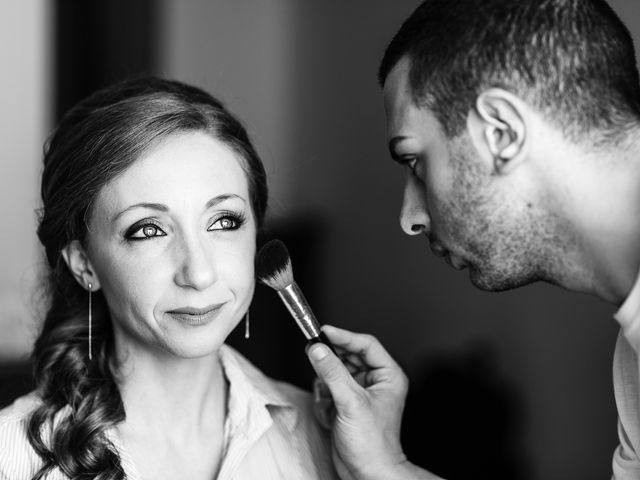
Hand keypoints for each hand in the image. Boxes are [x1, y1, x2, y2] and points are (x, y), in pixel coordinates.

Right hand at [307, 325, 439, 479]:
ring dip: (327, 382)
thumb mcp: (350, 402)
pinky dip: (324, 396)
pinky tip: (329, 411)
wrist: (367, 473)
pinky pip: (330, 386)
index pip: (365, 344)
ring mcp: (361, 392)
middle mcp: (376, 381)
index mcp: (388, 376)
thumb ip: (332, 372)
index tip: (323, 331)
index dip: (344, 336)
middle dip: (332, 361)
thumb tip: (318, 350)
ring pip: (336, 370)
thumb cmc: (372, 444)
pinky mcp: (347, 402)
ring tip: (328, 398)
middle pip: (349, 355)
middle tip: (315, 354)